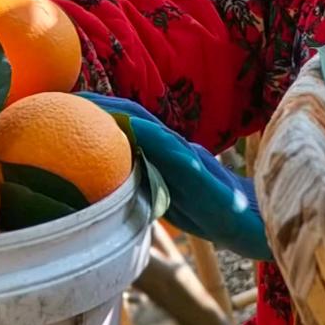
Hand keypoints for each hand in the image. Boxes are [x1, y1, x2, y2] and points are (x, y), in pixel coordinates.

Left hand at [77, 92, 270, 260]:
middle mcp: (178, 150)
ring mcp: (192, 160)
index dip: (101, 113)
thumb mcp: (170, 198)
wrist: (259, 226)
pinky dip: (153, 140)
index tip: (66, 106)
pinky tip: (133, 133)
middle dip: (102, 107)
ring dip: (120, 116)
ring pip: (153, 130)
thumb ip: (145, 185)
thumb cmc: (215, 213)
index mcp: (167, 156)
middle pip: (137, 120)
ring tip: (89, 107)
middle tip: (64, 99)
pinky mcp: (205, 176)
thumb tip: (105, 188)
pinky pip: (176, 154)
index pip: (131, 127)